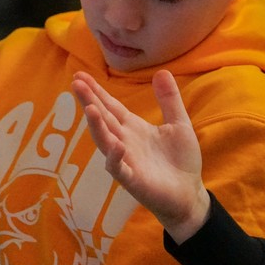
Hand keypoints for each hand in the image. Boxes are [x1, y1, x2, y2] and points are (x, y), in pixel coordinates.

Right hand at [71, 70, 209, 242]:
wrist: (189, 193)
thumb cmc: (181, 161)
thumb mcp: (179, 124)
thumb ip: (169, 100)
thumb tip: (161, 71)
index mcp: (133, 128)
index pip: (110, 106)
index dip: (96, 91)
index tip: (80, 75)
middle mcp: (124, 142)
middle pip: (103, 119)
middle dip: (89, 101)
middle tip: (75, 83)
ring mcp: (126, 161)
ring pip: (105, 141)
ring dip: (96, 126)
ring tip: (89, 109)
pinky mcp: (133, 180)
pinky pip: (119, 168)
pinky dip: (115, 157)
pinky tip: (116, 145)